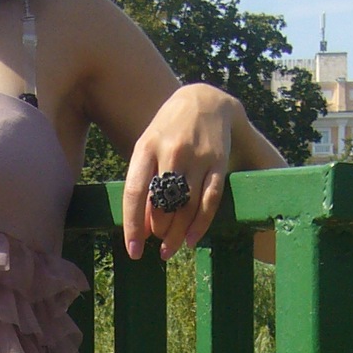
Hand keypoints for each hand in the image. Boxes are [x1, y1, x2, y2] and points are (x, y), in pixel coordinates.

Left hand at [121, 85, 238, 261]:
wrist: (205, 100)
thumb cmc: (168, 130)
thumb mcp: (148, 145)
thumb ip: (144, 181)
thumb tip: (142, 226)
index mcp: (146, 147)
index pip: (135, 193)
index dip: (133, 225)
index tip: (134, 251)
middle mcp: (171, 151)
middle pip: (163, 204)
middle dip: (159, 231)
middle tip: (158, 246)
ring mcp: (197, 157)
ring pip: (186, 206)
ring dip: (178, 234)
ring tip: (170, 249)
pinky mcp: (218, 162)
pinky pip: (210, 200)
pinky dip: (201, 224)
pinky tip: (192, 240)